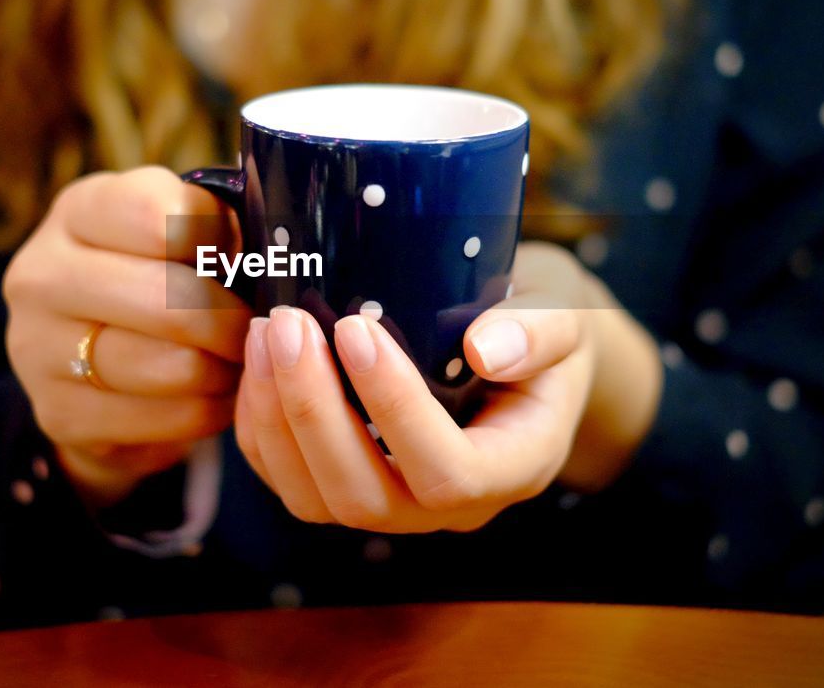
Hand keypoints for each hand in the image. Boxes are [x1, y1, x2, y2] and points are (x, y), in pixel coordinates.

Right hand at [4, 166, 251, 506]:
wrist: (90, 362)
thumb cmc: (155, 280)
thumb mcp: (176, 236)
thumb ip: (218, 229)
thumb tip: (283, 252)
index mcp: (79, 211)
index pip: (159, 216)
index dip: (217, 240)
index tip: (240, 256)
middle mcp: (42, 274)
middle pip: (167, 298)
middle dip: (230, 319)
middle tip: (258, 327)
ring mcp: (37, 348)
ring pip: (168, 365)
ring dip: (223, 370)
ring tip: (240, 362)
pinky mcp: (58, 414)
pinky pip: (163, 418)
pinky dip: (205, 412)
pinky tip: (214, 397)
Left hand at [232, 242, 606, 532]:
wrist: (521, 341)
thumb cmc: (544, 325)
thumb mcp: (566, 317)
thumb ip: (539, 331)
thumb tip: (485, 349)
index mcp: (512, 468)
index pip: (451, 472)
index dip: (396, 410)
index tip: (357, 329)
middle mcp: (448, 506)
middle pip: (365, 498)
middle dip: (315, 413)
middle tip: (290, 324)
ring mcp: (394, 502)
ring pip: (315, 498)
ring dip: (277, 418)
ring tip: (266, 331)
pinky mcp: (346, 482)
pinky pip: (287, 479)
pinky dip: (260, 424)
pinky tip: (257, 355)